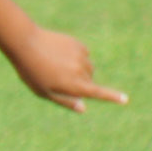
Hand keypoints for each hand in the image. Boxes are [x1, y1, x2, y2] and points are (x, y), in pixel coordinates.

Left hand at [8, 26, 127, 112]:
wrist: (26, 43)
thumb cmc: (31, 71)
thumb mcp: (44, 92)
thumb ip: (65, 101)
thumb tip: (83, 107)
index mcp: (74, 86)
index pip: (99, 93)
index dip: (112, 97)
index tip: (125, 100)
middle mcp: (82, 71)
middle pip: (90, 81)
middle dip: (80, 83)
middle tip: (58, 78)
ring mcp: (81, 56)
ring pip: (88, 67)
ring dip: (79, 69)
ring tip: (57, 65)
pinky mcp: (78, 44)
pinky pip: (83, 54)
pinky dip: (76, 57)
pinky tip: (59, 54)